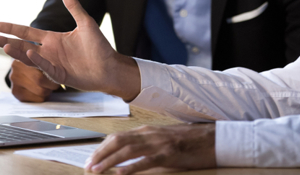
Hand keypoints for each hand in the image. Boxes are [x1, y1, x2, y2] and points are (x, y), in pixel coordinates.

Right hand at [0, 0, 140, 100]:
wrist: (110, 67)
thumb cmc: (99, 47)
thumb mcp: (85, 23)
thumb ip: (73, 6)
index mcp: (52, 39)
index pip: (26, 32)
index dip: (11, 28)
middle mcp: (49, 51)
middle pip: (21, 45)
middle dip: (4, 42)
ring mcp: (52, 64)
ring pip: (29, 57)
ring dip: (17, 52)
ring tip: (4, 46)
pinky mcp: (60, 76)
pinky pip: (46, 68)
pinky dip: (38, 61)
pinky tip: (30, 53)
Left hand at [85, 123, 215, 173]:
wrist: (212, 138)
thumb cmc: (188, 141)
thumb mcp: (163, 138)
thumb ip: (146, 143)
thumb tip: (128, 153)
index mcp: (147, 130)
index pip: (118, 136)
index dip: (102, 147)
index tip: (91, 158)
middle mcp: (150, 134)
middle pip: (118, 141)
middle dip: (100, 153)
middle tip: (87, 165)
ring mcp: (159, 143)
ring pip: (127, 150)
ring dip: (109, 160)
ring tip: (96, 170)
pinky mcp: (168, 154)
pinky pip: (146, 160)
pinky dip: (131, 167)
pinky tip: (120, 173)